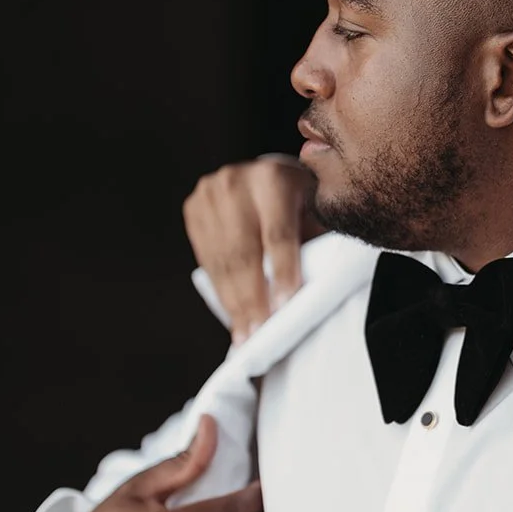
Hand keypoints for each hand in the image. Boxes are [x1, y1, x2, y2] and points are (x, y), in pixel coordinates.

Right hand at [183, 155, 323, 343]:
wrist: (269, 176)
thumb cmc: (305, 201)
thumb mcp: (319, 212)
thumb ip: (316, 242)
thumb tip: (312, 291)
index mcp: (274, 178)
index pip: (277, 234)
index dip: (282, 272)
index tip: (285, 306)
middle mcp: (236, 182)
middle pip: (244, 251)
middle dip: (252, 297)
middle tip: (260, 333)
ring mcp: (210, 194)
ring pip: (222, 260)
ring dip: (234, 302)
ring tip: (245, 334)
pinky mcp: (194, 209)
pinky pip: (207, 260)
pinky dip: (221, 291)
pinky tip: (233, 315)